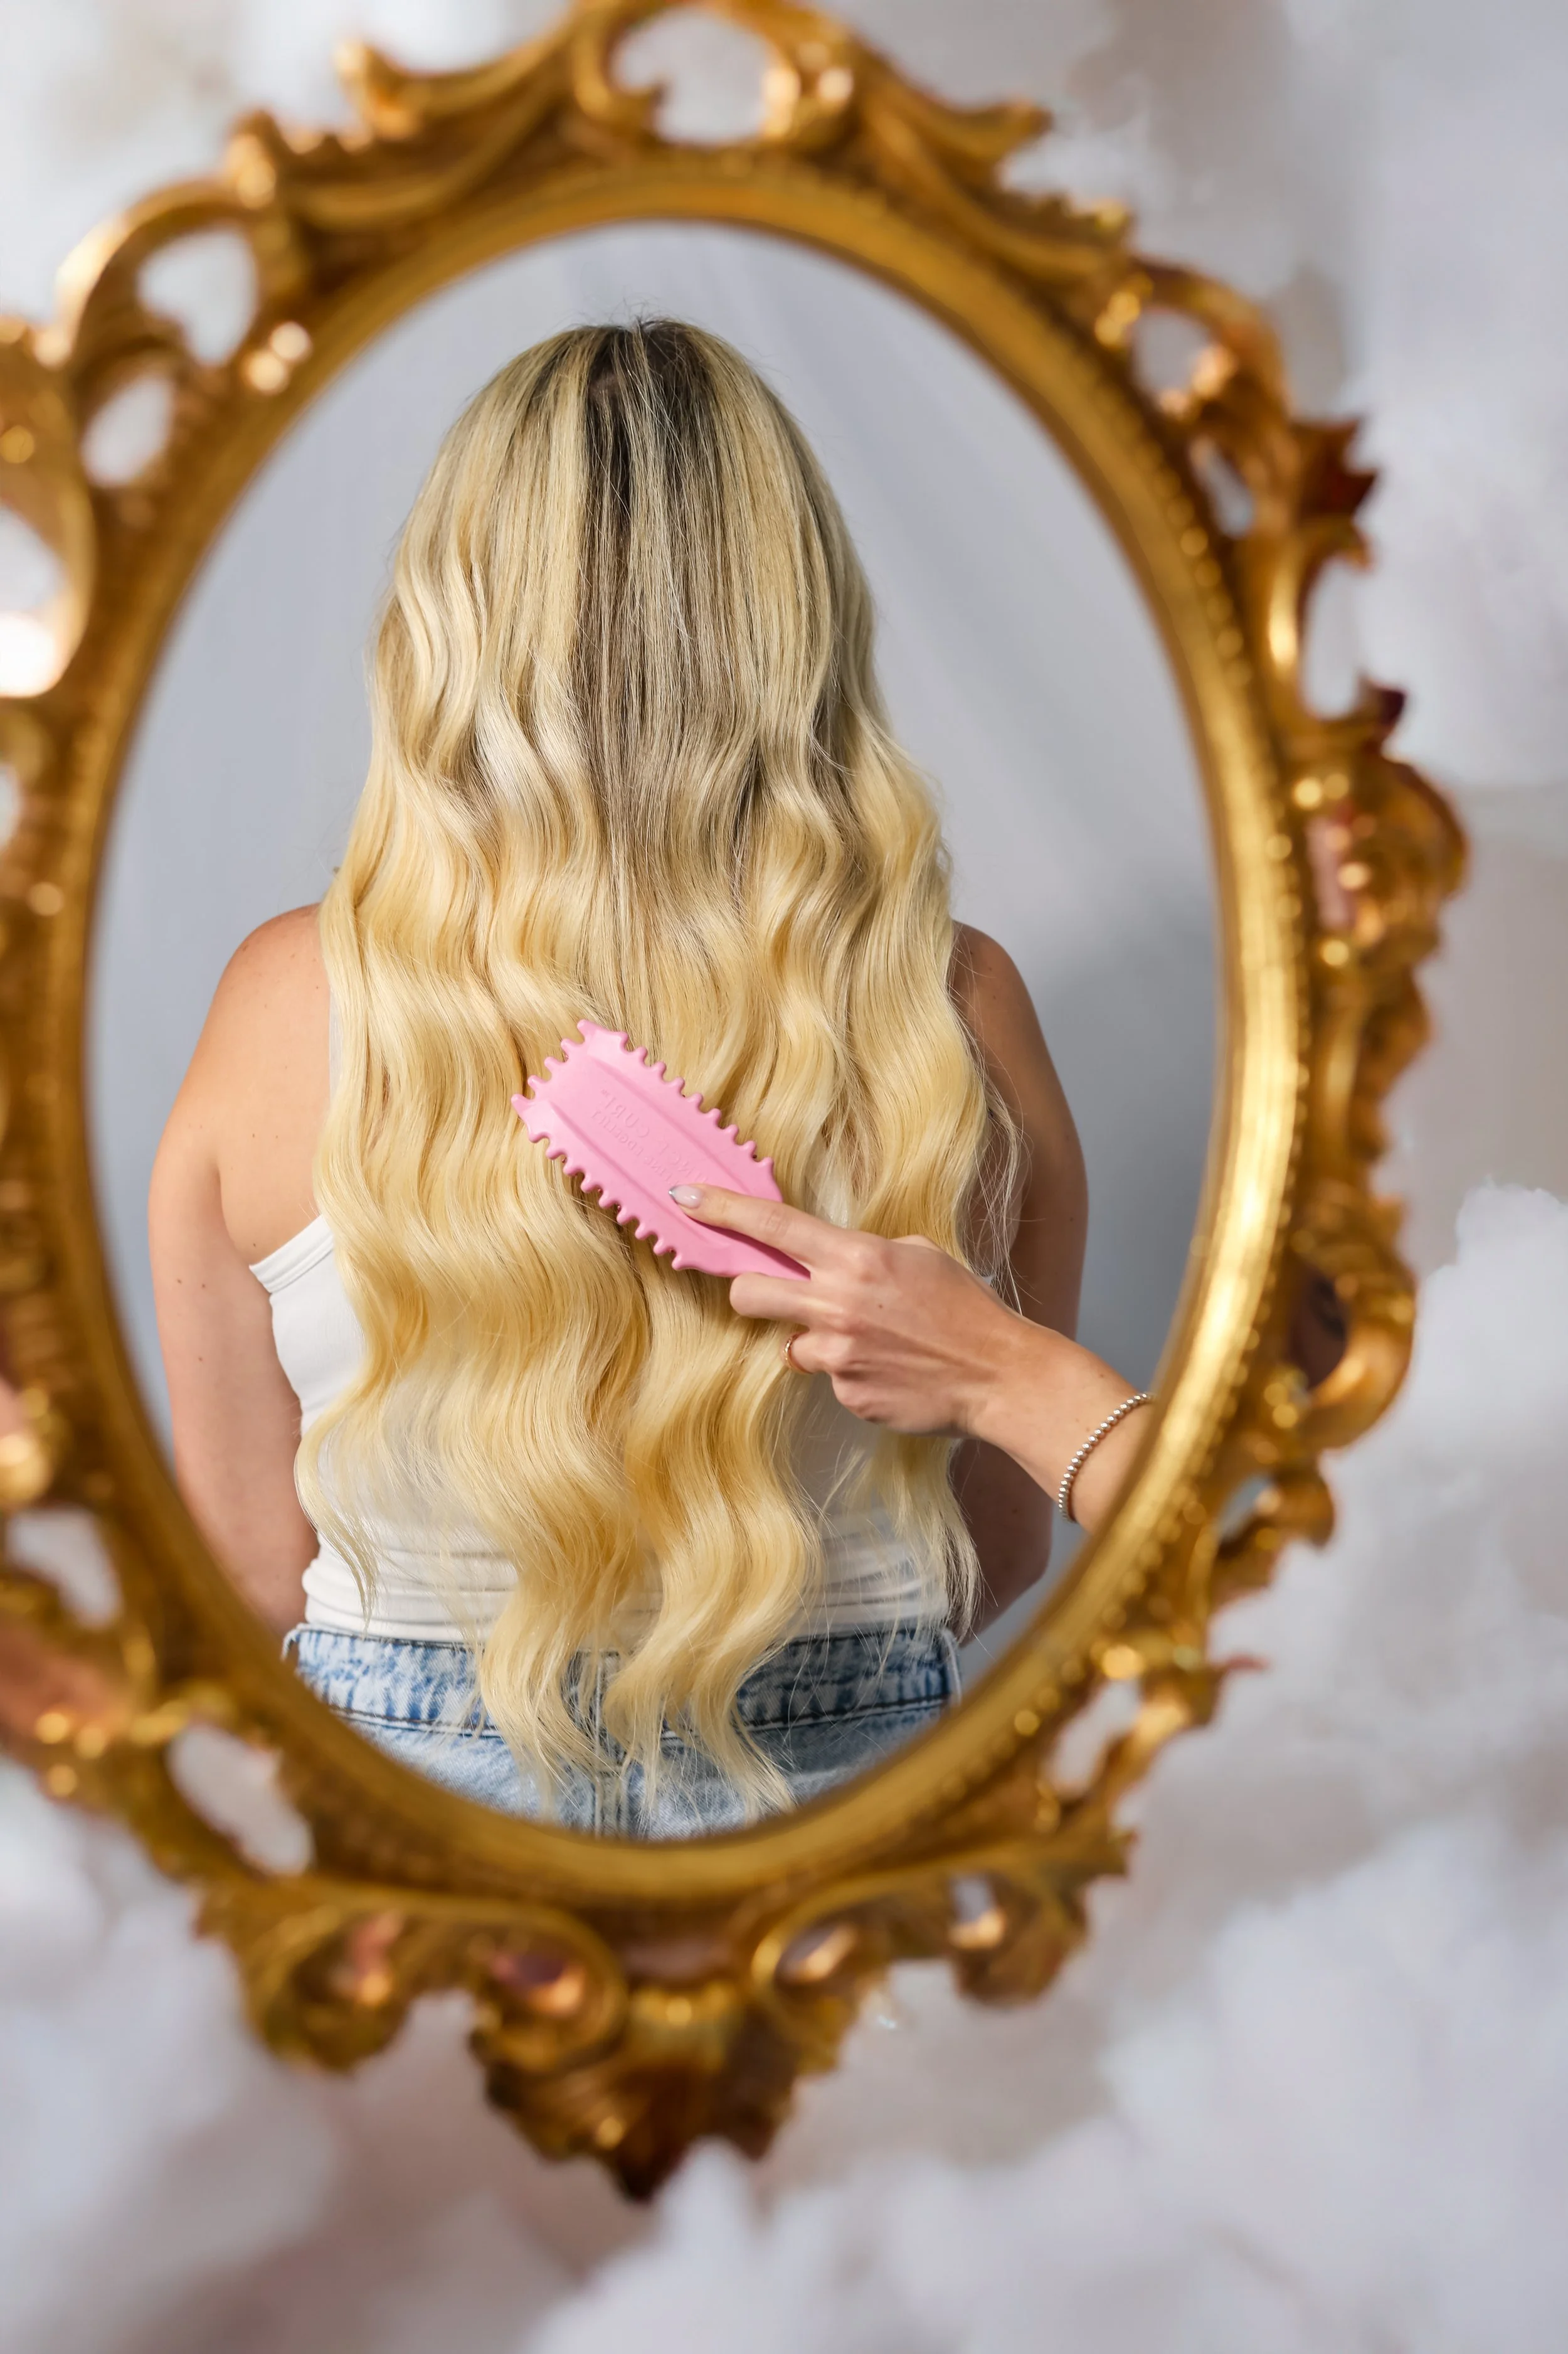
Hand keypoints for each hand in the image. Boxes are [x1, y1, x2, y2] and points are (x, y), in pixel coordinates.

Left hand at [670, 1183, 1013, 1436]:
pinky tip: (889, 1369)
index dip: (721, 1209)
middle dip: (748, 1290)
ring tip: (867, 1340)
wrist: (997, 1374)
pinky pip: (829, 1377)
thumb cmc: (965, 1310)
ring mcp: (837, 1355)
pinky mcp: (846, 1394)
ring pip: (790, 1342)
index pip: (771, 1224)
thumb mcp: (919, 1257)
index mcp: (856, 1258)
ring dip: (815, 1338)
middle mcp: (837, 1304)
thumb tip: (829, 1261)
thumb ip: (863, 1255)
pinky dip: (851, 1372)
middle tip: (771, 1292)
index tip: (684, 1197)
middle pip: (748, 1292)